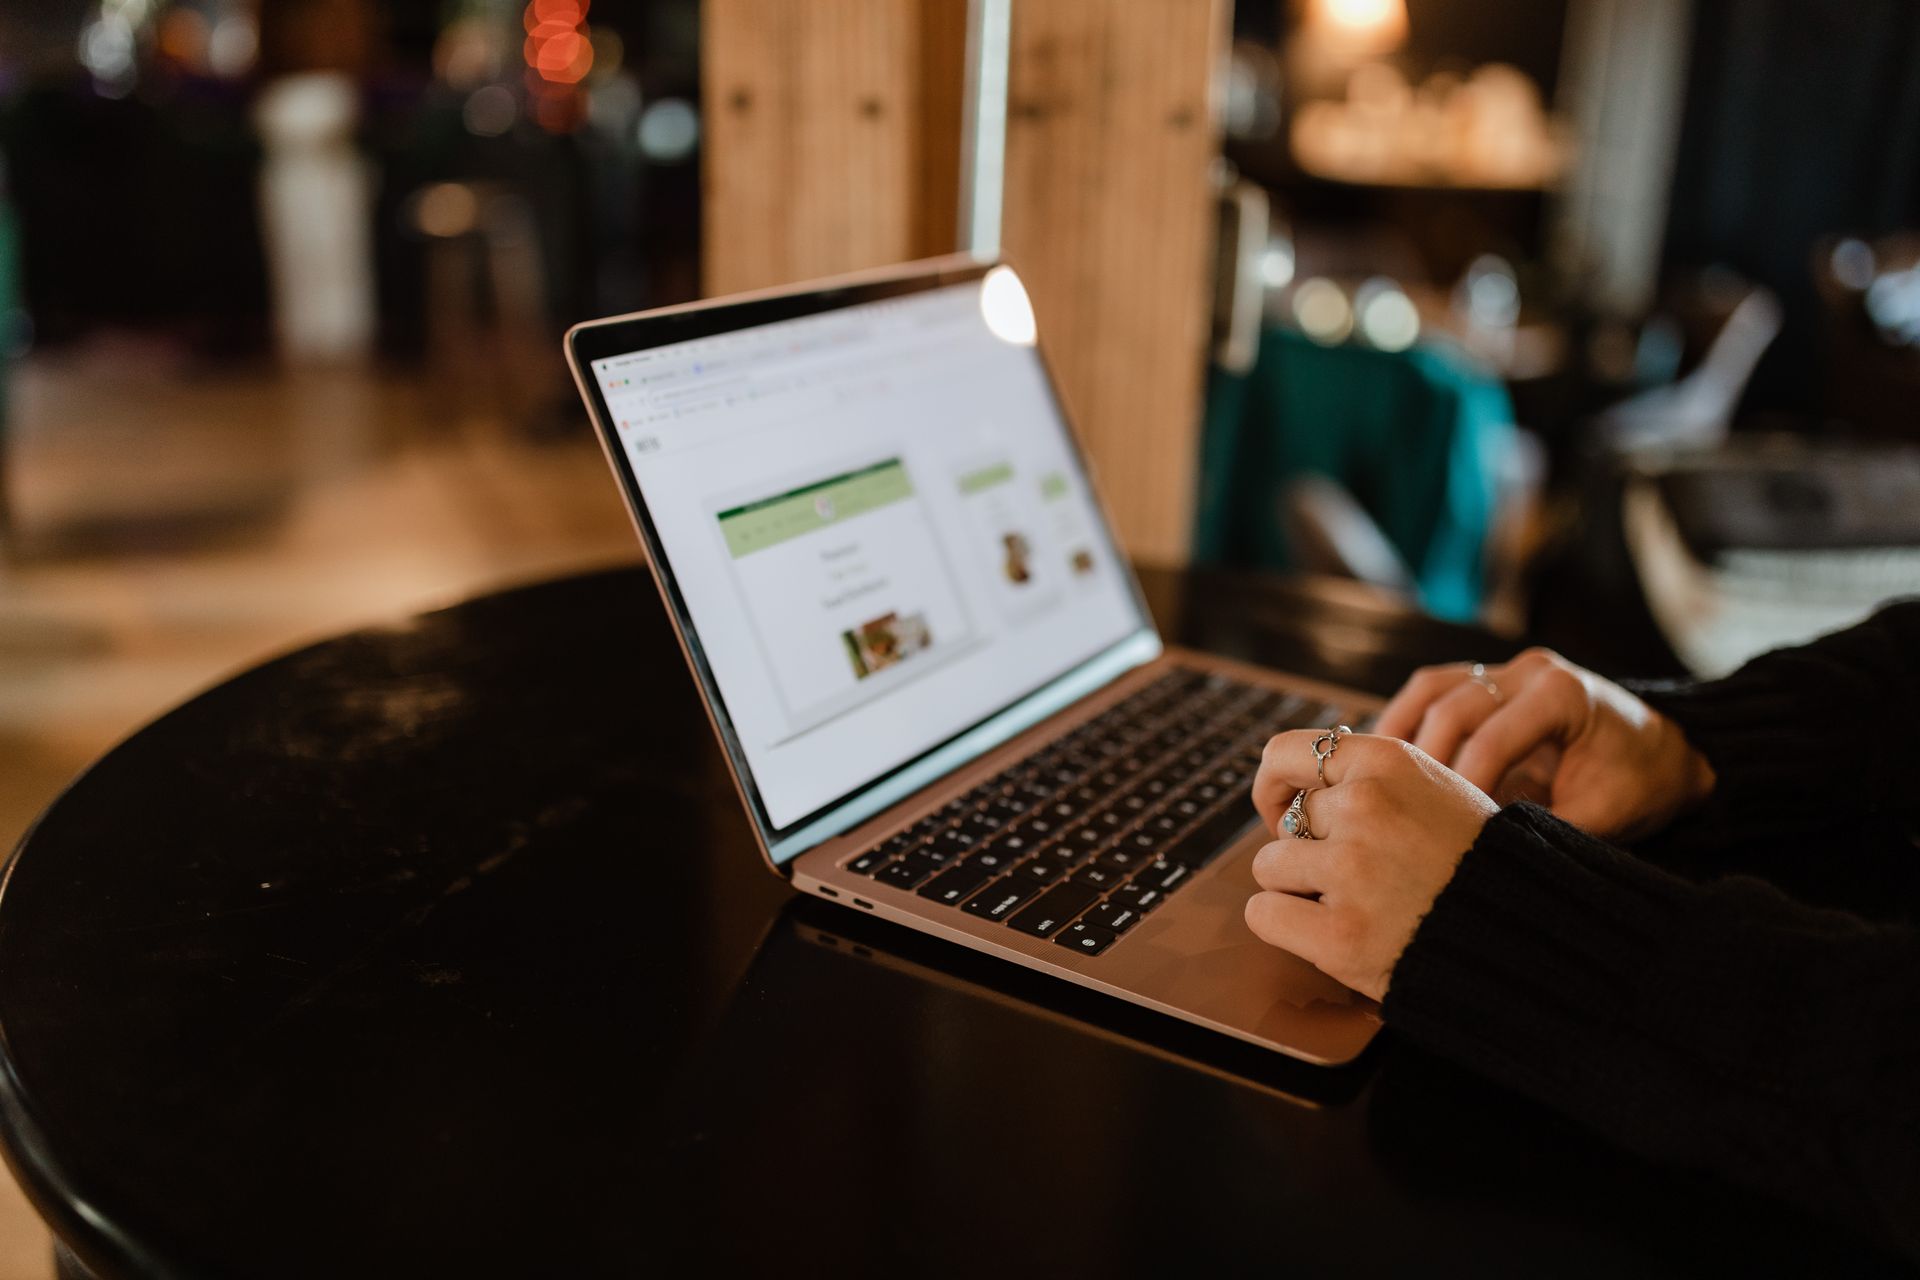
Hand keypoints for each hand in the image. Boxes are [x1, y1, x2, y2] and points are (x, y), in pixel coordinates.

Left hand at [1244, 731, 1495, 1000]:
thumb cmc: (1474, 865)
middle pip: (1285, 822)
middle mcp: (1366, 807)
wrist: (1524, 939)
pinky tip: (1330, 933)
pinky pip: (1263, 915)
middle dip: (1309, 850)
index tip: (1285, 811)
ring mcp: (1352, 871)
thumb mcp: (1434, 789)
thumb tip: (1292, 784)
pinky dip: (1284, 927)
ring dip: (1296, 889)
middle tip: (1361, 875)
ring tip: (1355, 902)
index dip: (1275, 786)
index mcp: (1388, 763)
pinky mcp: (1339, 935)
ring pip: (1269, 868)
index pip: (1283, 754)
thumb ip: (1370, 779)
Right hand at [1373, 649, 1715, 840]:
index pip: (1491, 738)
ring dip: (1399, 735)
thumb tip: (1478, 848)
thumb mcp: (1604, 816)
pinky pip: (1431, 691)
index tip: (1449, 828)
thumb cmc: (1639, 784)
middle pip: (1451, 707)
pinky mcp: (1488, 678)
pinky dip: (1404, 723)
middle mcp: (1529, 670)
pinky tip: (1385, 762)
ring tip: (1374, 780)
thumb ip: (1544, 827)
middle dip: (1426, 764)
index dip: (1464, 785)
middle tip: (1403, 811)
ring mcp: (1506, 669)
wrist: (1664, 751)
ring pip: (1430, 689)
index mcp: (1563, 694)